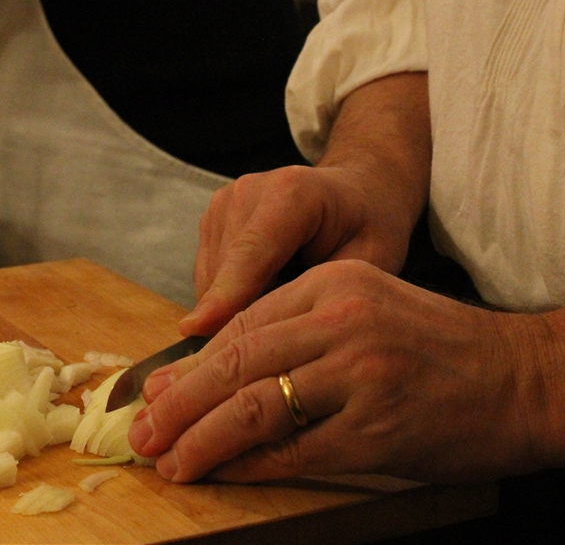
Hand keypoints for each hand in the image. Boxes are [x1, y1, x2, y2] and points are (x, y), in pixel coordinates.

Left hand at [129, 260, 564, 483]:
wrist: (523, 377)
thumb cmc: (436, 347)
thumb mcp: (364, 308)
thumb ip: (295, 329)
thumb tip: (213, 368)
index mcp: (333, 283)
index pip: (242, 327)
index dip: (190, 365)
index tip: (154, 391)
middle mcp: (342, 321)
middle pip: (236, 363)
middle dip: (179, 402)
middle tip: (140, 429)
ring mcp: (359, 374)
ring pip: (254, 406)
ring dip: (201, 438)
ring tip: (166, 458)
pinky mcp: (376, 428)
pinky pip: (293, 450)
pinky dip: (249, 465)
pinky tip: (220, 473)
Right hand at [182, 164, 414, 337]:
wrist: (357, 192)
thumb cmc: (369, 229)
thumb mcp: (366, 263)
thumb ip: (322, 296)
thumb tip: (274, 344)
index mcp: (292, 194)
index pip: (250, 253)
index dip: (224, 296)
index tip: (195, 332)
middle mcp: (248, 193)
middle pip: (222, 271)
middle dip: (229, 321)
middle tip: (252, 373)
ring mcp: (224, 203)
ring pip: (208, 278)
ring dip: (227, 312)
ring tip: (270, 334)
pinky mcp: (211, 218)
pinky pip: (207, 275)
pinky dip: (226, 300)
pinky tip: (261, 308)